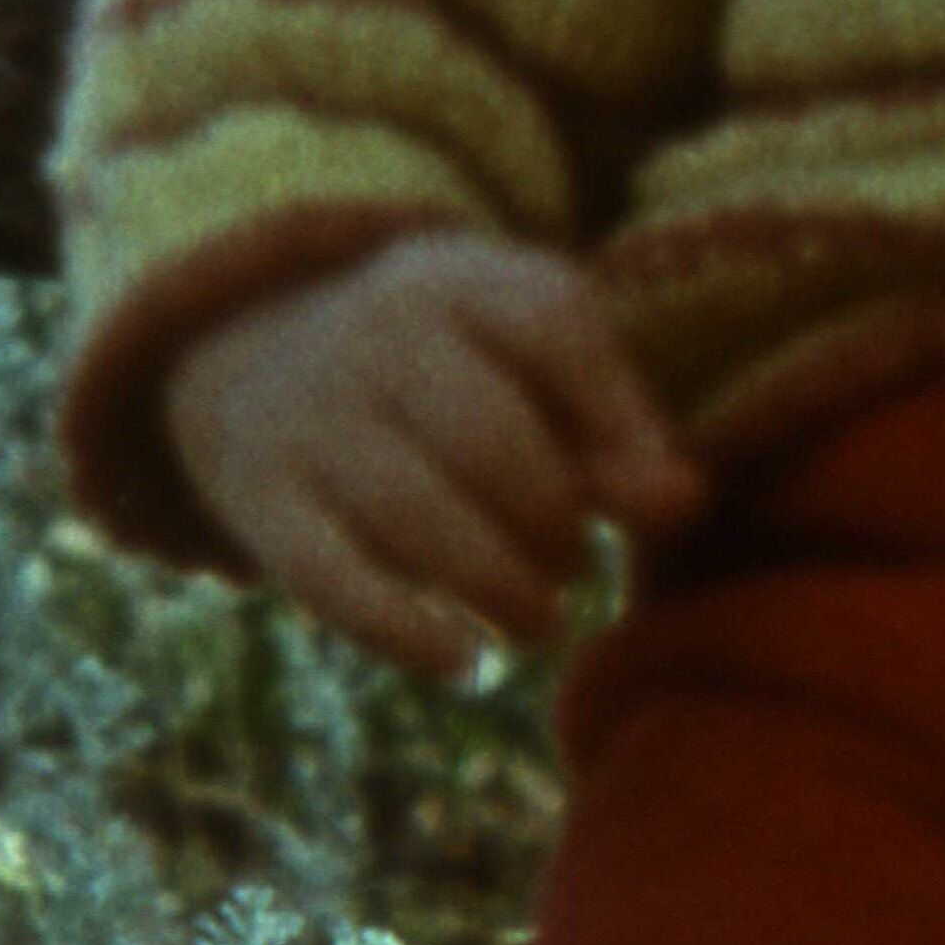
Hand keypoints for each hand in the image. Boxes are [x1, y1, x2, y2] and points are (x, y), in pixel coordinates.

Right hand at [159, 236, 702, 678]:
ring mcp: (309, 415)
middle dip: (553, 521)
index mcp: (459, 280)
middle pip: (487, 435)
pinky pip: (329, 579)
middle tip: (573, 563)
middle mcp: (375, 334)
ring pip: (413, 512)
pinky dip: (406, 634)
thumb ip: (618, 435)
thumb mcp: (534, 372)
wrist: (264, 354)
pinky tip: (468, 664)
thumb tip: (682, 502)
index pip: (552, 322)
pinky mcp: (262, 501)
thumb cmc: (455, 378)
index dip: (621, 415)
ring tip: (539, 620)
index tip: (656, 493)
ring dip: (498, 585)